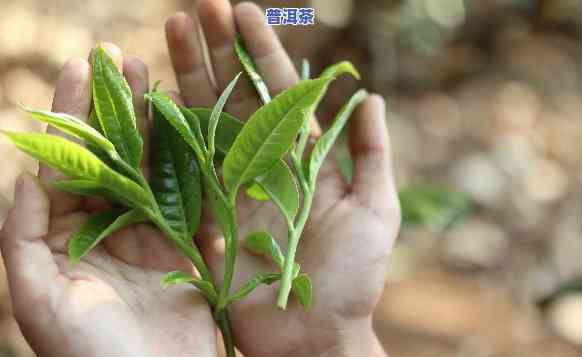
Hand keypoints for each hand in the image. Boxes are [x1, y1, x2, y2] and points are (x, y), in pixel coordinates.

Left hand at [0, 45, 216, 356]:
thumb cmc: (88, 353)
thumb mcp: (38, 298)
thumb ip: (21, 237)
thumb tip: (25, 176)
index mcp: (64, 233)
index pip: (67, 162)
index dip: (72, 113)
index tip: (81, 67)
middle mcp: (106, 224)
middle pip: (110, 154)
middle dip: (114, 107)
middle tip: (122, 59)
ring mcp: (148, 230)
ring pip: (150, 165)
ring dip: (153, 123)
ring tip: (156, 79)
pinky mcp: (185, 242)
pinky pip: (187, 194)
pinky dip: (189, 160)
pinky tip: (191, 126)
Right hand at [165, 2, 399, 356]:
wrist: (312, 337)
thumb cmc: (351, 279)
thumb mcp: (375, 212)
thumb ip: (371, 156)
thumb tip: (372, 97)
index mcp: (303, 157)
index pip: (279, 91)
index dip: (261, 51)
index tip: (243, 11)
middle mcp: (263, 163)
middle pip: (235, 96)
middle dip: (217, 52)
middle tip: (196, 10)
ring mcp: (230, 187)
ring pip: (205, 122)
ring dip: (188, 79)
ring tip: (169, 35)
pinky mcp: (205, 215)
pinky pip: (182, 168)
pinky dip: (166, 133)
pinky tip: (150, 98)